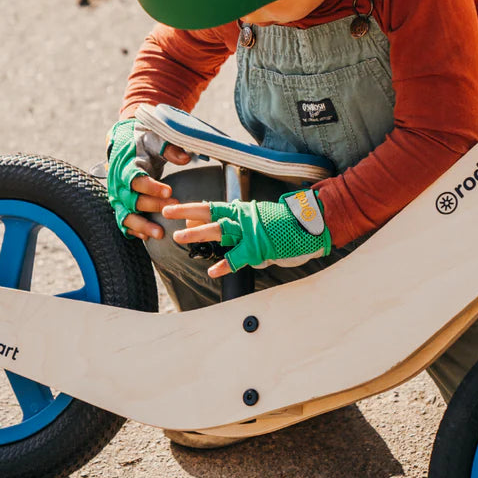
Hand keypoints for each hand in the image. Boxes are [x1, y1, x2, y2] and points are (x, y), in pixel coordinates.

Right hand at [106, 117, 191, 239]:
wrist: (123, 142)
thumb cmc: (142, 141)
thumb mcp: (155, 138)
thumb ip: (169, 148)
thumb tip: (185, 158)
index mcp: (124, 167)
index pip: (135, 180)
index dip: (151, 187)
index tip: (169, 191)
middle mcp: (118, 184)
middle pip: (132, 200)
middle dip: (153, 206)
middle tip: (174, 208)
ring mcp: (118, 197)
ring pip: (126, 215)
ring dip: (142, 225)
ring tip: (160, 234)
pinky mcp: (120, 205)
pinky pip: (124, 222)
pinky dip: (134, 230)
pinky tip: (149, 237)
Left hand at [163, 190, 331, 277]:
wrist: (311, 224)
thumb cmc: (288, 225)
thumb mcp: (262, 221)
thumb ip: (244, 229)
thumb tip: (228, 237)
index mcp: (243, 210)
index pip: (212, 207)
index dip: (192, 208)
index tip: (175, 207)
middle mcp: (243, 217)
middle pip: (209, 212)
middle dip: (186, 212)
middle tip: (166, 212)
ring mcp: (250, 231)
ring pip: (218, 230)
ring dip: (197, 233)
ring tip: (179, 237)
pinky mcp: (259, 247)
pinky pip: (238, 257)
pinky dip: (225, 264)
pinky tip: (213, 270)